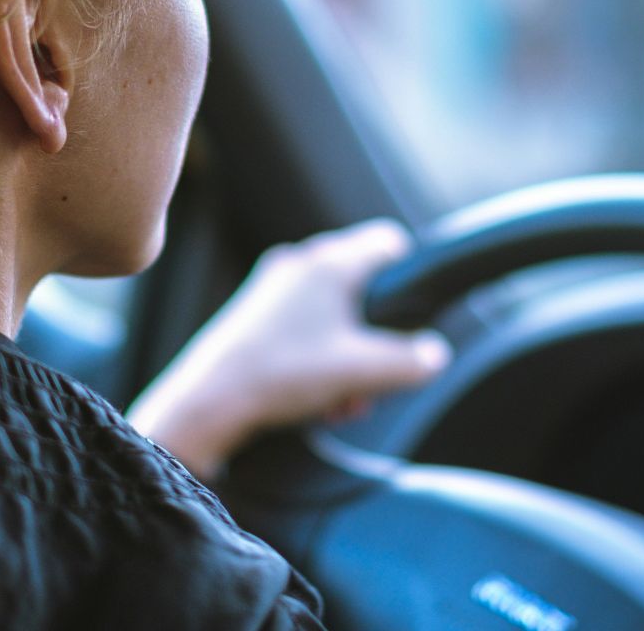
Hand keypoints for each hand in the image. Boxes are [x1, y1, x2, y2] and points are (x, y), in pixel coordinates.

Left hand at [127, 218, 452, 479]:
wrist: (209, 401)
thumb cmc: (283, 374)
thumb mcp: (362, 371)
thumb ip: (410, 361)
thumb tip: (434, 354)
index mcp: (329, 263)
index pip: (388, 242)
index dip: (410, 275)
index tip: (414, 314)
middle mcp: (300, 264)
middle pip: (362, 288)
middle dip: (376, 337)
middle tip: (375, 377)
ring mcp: (273, 289)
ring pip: (333, 315)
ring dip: (348, 358)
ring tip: (344, 400)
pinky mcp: (254, 316)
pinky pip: (304, 329)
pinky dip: (319, 361)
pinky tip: (317, 401)